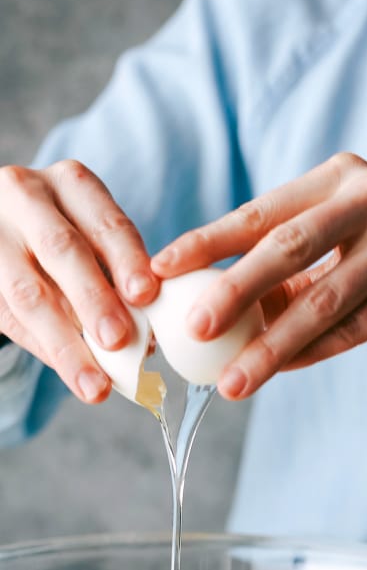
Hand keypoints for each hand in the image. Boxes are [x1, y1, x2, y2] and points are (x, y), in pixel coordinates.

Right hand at [0, 160, 158, 401]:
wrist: (1, 232)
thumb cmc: (64, 241)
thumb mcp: (92, 239)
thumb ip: (118, 277)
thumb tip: (148, 341)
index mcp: (72, 185)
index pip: (106, 222)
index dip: (126, 259)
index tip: (145, 296)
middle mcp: (27, 196)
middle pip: (62, 250)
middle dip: (93, 299)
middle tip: (120, 341)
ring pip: (29, 293)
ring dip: (66, 343)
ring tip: (95, 385)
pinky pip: (9, 315)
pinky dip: (43, 348)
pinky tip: (69, 373)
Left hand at [151, 153, 366, 399]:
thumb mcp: (353, 247)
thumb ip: (296, 269)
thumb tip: (220, 309)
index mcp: (345, 176)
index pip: (263, 210)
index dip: (208, 240)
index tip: (160, 270)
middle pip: (288, 247)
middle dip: (233, 290)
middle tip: (191, 329)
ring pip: (324, 297)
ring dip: (272, 345)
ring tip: (234, 383)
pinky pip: (359, 326)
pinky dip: (316, 352)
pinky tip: (281, 371)